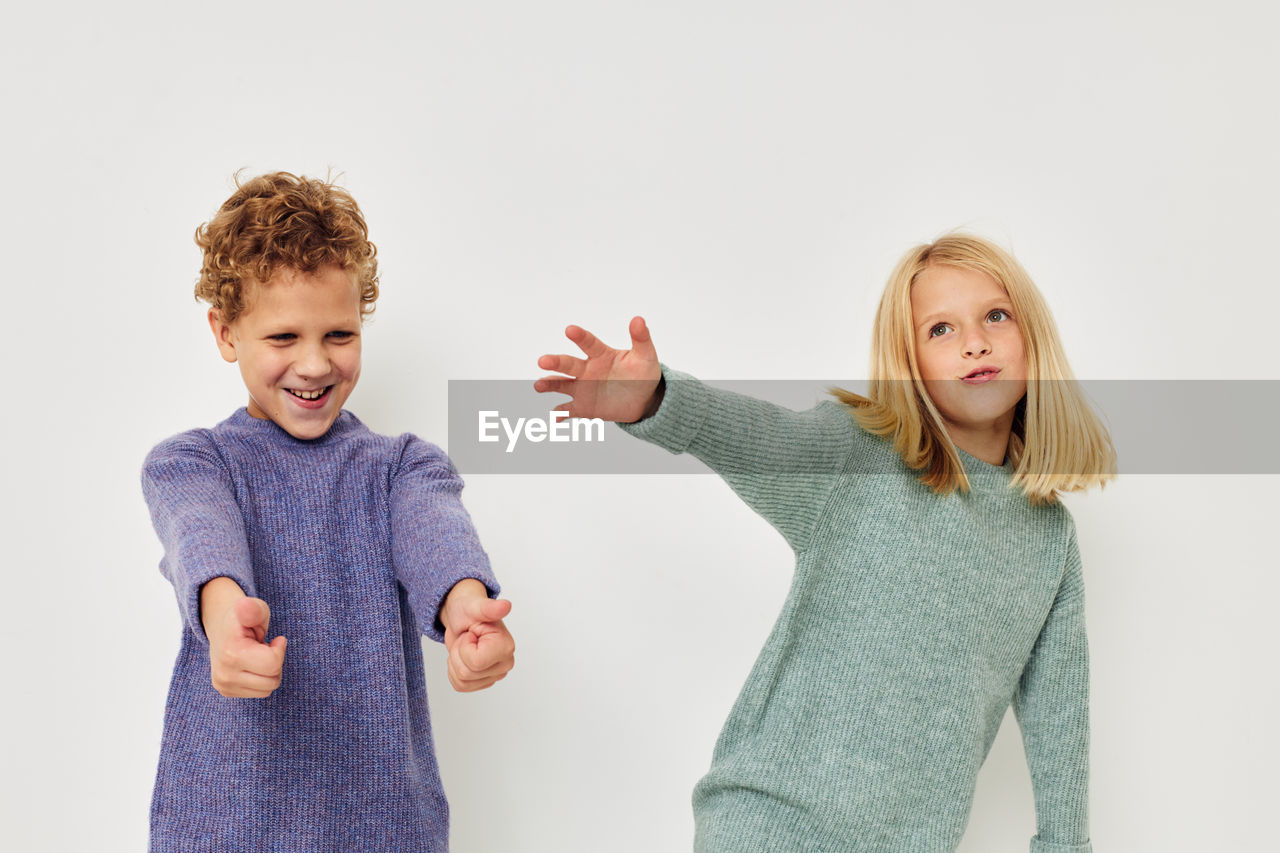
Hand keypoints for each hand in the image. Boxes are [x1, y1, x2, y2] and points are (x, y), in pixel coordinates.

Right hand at [202, 579, 286, 698]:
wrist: (222, 627)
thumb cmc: (245, 617)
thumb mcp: (254, 608)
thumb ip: (253, 609)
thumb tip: (245, 606)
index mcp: (232, 653)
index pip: (273, 664)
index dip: (279, 650)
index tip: (275, 640)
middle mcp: (224, 674)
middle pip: (272, 680)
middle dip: (275, 663)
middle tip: (264, 648)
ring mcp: (224, 685)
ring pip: (267, 689)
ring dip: (269, 672)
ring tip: (257, 656)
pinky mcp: (226, 691)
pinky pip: (260, 693)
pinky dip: (261, 679)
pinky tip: (252, 664)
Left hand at [440, 579, 515, 692]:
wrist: (463, 619)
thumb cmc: (468, 611)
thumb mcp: (474, 607)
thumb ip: (489, 608)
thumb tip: (506, 606)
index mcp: (505, 647)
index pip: (475, 662)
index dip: (464, 647)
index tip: (471, 633)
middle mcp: (505, 664)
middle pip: (467, 674)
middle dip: (458, 654)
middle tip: (466, 639)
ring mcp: (495, 675)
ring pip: (462, 682)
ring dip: (455, 662)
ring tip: (464, 646)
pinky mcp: (485, 682)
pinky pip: (460, 686)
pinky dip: (454, 671)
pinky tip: (463, 657)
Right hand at [535, 316, 662, 422]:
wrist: (643, 399)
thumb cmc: (642, 373)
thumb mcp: (645, 356)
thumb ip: (641, 338)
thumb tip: (638, 319)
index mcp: (601, 354)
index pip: (589, 343)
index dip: (580, 336)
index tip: (570, 330)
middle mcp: (587, 369)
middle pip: (569, 363)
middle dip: (555, 362)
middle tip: (543, 360)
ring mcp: (583, 388)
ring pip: (562, 385)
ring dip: (550, 384)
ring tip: (538, 385)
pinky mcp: (584, 407)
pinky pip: (569, 410)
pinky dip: (560, 413)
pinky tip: (554, 417)